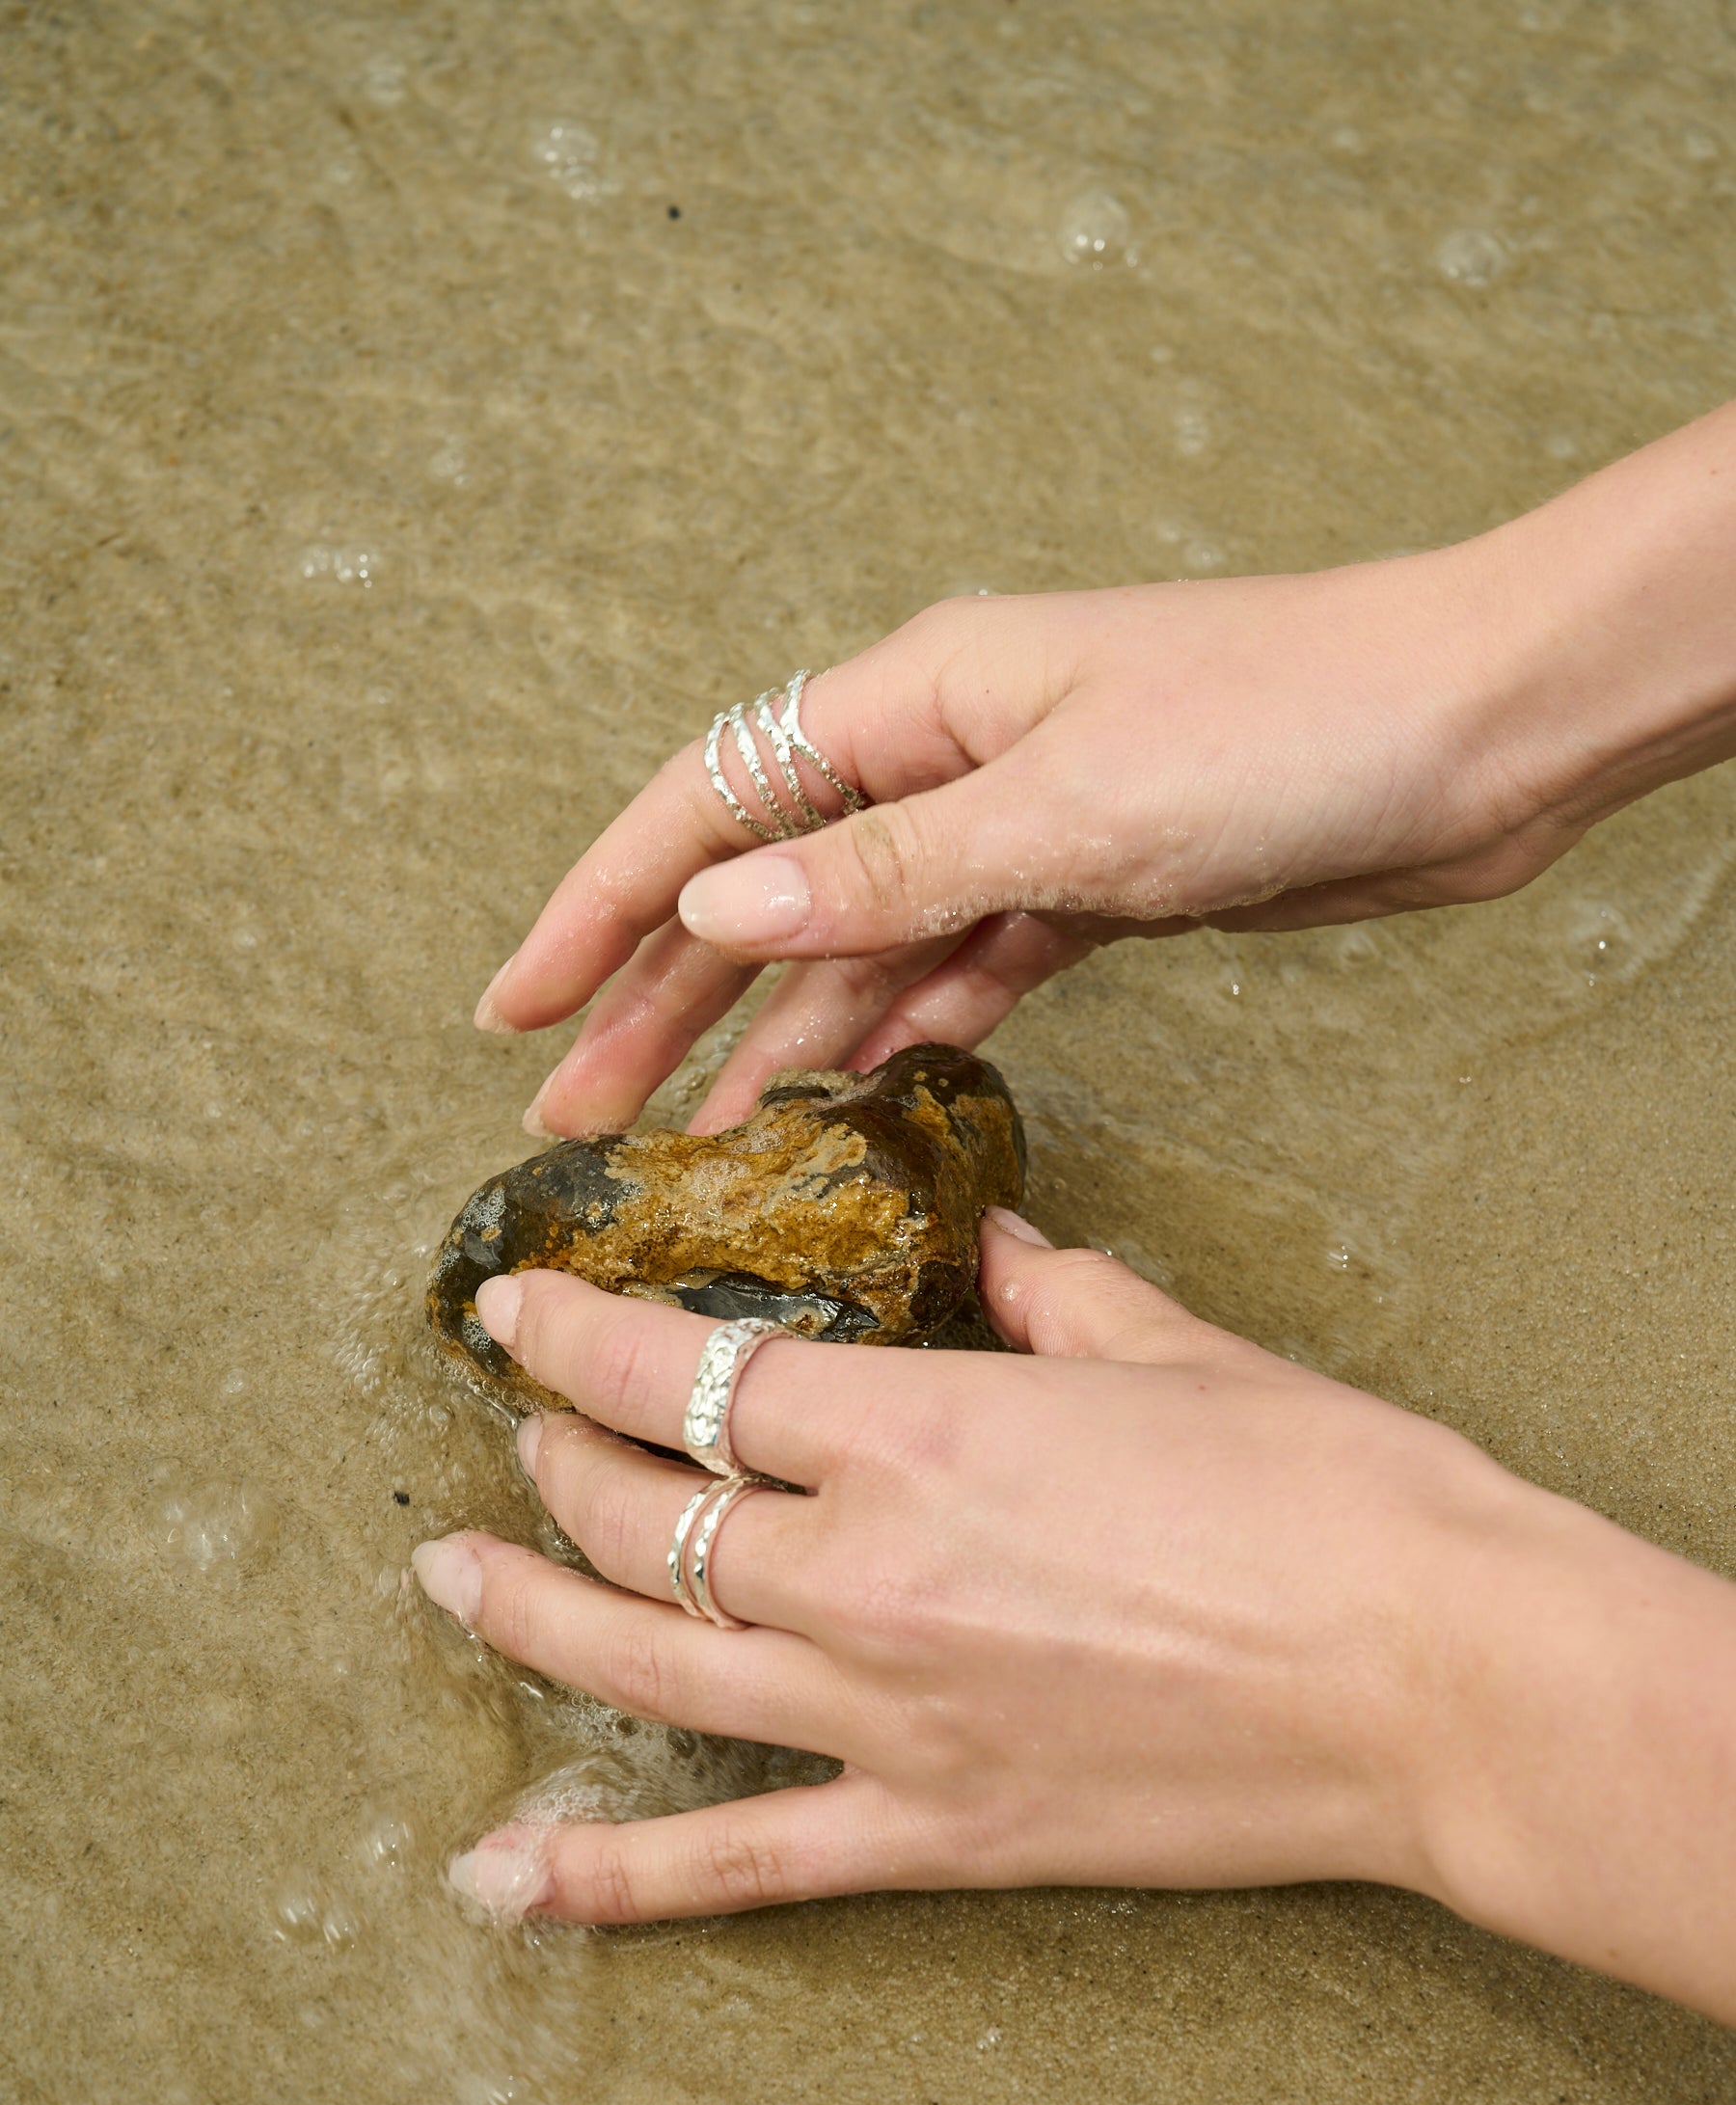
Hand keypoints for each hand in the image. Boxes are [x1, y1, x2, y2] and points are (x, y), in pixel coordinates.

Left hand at [411, 1213, 1521, 1927]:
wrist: (1440, 1679)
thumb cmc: (1329, 1494)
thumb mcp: (1173, 1347)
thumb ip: (1048, 1294)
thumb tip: (990, 1251)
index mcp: (915, 1433)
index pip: (687, 1375)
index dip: (579, 1336)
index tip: (520, 1310)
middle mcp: (862, 1575)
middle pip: (646, 1515)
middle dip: (557, 1460)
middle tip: (521, 1431)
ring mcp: (886, 1717)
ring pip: (648, 1664)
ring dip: (529, 1614)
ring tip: (453, 1578)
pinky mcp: (937, 1834)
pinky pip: (739, 1864)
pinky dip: (609, 1877)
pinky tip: (501, 1880)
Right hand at [477, 541, 1591, 1137]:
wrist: (1474, 738)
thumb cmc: (1285, 726)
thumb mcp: (1066, 806)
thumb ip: (888, 870)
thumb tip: (716, 902)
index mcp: (917, 698)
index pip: (708, 802)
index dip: (599, 906)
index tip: (515, 1007)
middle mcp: (949, 756)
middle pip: (765, 888)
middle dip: (664, 1002)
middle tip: (579, 1118)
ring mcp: (1016, 827)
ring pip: (857, 949)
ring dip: (774, 1043)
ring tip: (693, 1147)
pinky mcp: (1088, 892)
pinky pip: (958, 975)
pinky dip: (900, 1040)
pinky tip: (845, 1107)